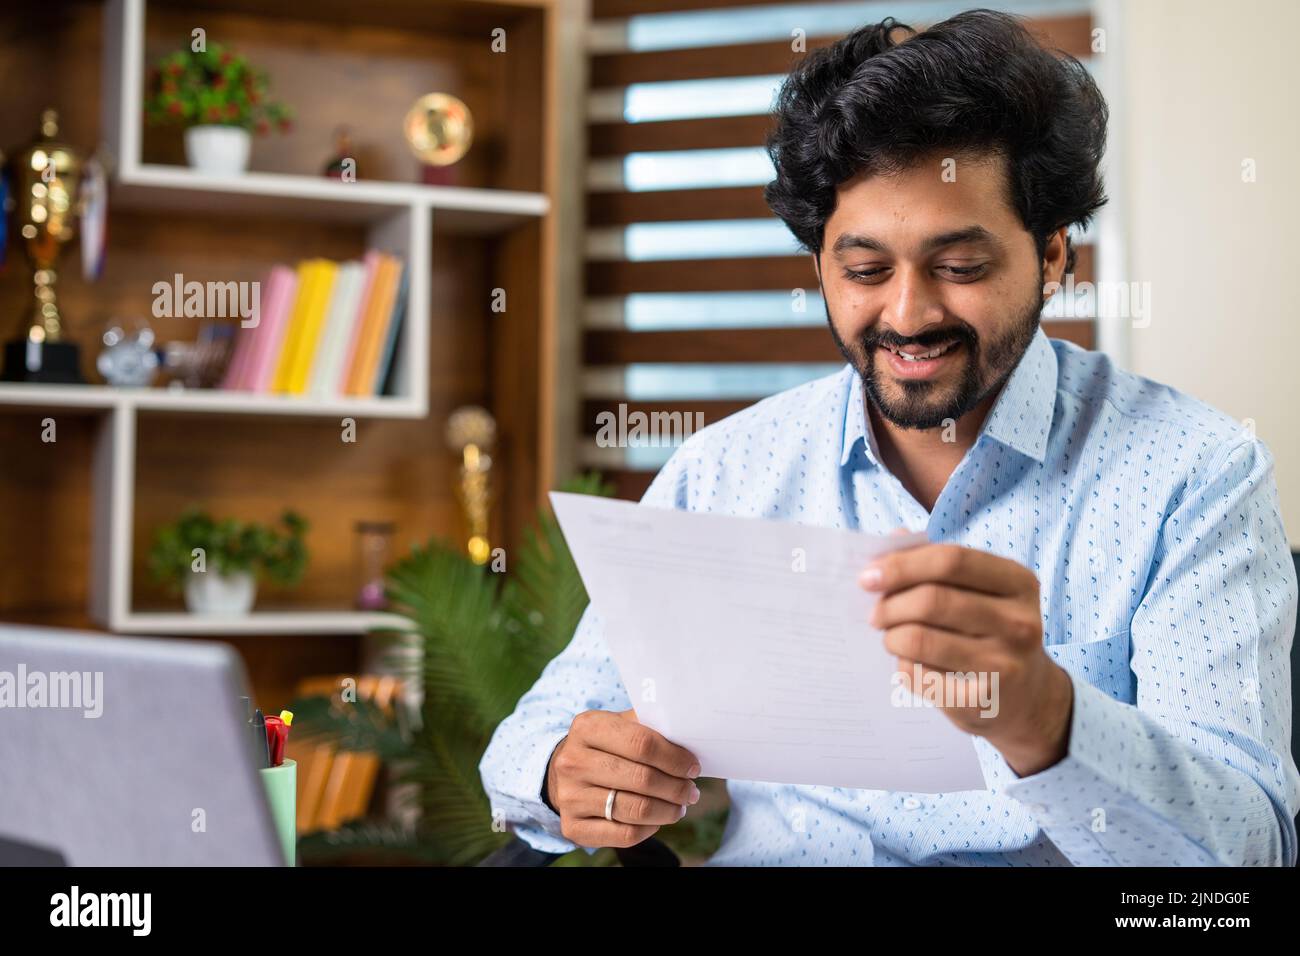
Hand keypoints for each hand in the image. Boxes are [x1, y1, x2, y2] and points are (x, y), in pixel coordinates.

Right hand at [545, 709, 701, 847]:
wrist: (565, 772)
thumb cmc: (604, 746)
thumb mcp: (619, 725)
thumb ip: (649, 727)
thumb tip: (688, 740)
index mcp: (588, 728)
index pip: (642, 743)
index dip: (674, 758)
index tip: (693, 767)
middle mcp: (573, 761)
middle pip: (642, 779)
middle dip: (676, 788)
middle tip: (691, 791)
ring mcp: (570, 796)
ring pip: (635, 810)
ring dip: (668, 811)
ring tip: (679, 806)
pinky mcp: (572, 826)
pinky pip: (624, 834)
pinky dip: (649, 829)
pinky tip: (656, 820)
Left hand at [860, 539, 1073, 776]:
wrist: (1029, 696)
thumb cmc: (990, 630)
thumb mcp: (978, 591)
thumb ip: (936, 562)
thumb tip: (891, 539)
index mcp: (1017, 582)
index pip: (951, 560)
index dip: (902, 565)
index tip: (868, 577)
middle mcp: (1019, 622)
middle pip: (931, 600)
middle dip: (889, 605)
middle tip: (875, 614)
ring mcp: (1004, 663)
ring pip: (920, 640)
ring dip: (891, 637)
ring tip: (891, 638)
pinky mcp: (982, 699)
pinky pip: (920, 676)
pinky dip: (902, 666)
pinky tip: (909, 664)